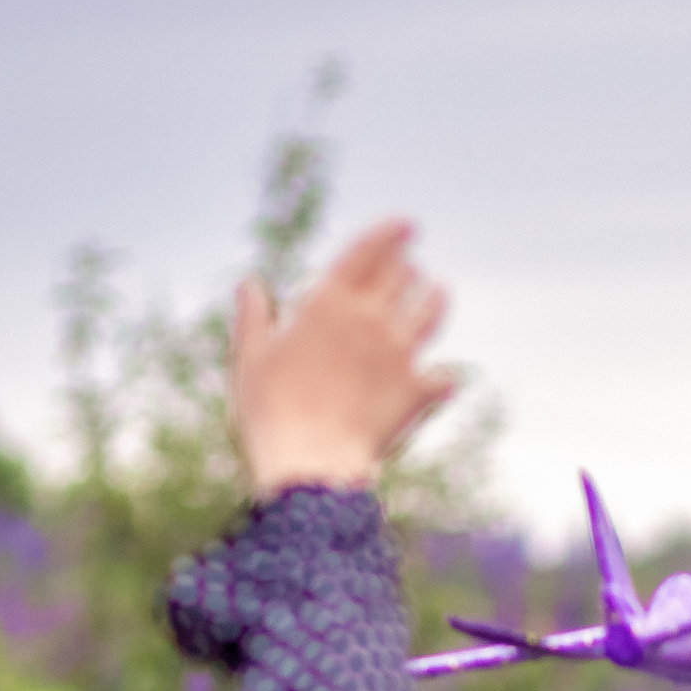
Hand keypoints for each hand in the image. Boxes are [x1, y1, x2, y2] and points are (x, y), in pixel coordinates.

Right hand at [232, 220, 456, 496]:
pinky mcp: (416, 391)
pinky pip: (442, 376)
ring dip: (436, 297)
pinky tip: (441, 378)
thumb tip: (248, 284)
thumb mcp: (250, 359)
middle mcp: (371, 318)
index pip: (370, 249)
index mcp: (329, 301)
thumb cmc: (270, 413)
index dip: (392, 232)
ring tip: (437, 293)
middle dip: (406, 268)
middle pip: (404, 274)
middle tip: (408, 268)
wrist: (310, 465)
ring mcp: (399, 353)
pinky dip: (441, 376)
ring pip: (433, 308)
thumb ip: (253, 318)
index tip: (408, 225)